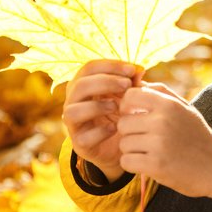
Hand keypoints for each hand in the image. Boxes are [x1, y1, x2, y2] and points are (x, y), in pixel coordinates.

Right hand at [62, 59, 137, 181]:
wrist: (125, 145)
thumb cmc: (124, 113)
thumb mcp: (130, 96)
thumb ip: (133, 83)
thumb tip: (139, 70)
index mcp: (84, 86)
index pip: (89, 68)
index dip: (110, 65)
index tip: (132, 69)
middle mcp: (74, 103)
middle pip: (79, 85)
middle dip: (105, 82)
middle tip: (127, 85)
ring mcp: (74, 125)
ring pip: (72, 112)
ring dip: (96, 106)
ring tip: (117, 107)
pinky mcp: (80, 145)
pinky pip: (84, 137)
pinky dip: (101, 131)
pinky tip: (116, 127)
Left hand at [117, 86, 211, 211]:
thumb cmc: (197, 136)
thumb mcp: (185, 108)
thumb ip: (161, 93)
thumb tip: (136, 83)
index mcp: (169, 105)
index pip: (130, 96)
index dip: (126, 106)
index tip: (134, 116)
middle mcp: (162, 121)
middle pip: (123, 123)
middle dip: (129, 133)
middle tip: (145, 140)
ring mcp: (159, 144)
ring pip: (123, 144)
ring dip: (132, 150)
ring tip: (150, 152)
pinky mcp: (156, 165)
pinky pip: (126, 161)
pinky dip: (133, 165)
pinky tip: (148, 164)